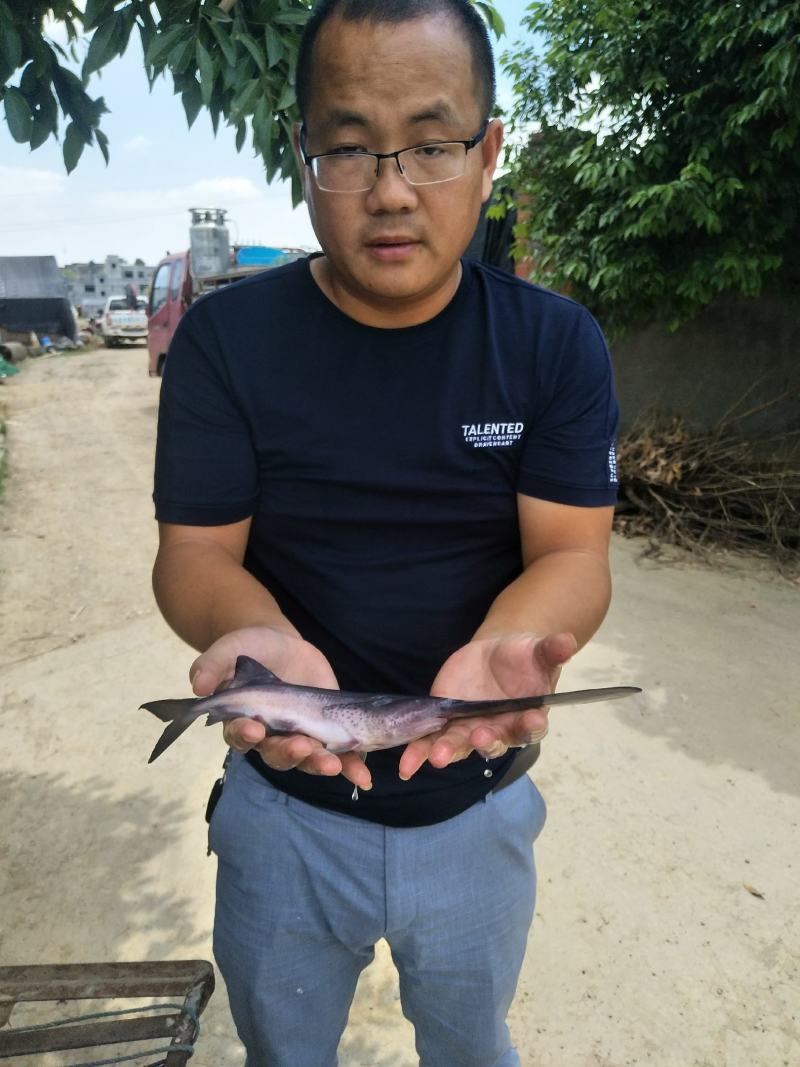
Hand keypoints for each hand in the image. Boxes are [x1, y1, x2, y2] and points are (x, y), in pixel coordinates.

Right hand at [190, 627, 371, 790]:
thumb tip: (197, 684)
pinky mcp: (326, 731)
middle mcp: (269, 736)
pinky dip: (350, 766)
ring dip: (319, 764)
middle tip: (302, 748)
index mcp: (241, 720)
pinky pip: (337, 754)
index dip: (246, 735)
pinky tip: (361, 776)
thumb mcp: (229, 648)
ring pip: (306, 759)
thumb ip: (212, 664)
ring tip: (333, 765)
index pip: (240, 735)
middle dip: (289, 753)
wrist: (281, 644)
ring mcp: (299, 735)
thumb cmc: (250, 647)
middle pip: (275, 754)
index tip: (255, 729)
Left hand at [397, 632, 576, 780]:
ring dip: (449, 751)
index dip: (531, 725)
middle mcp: (499, 730)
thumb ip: (551, 650)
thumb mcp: (538, 650)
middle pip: (493, 742)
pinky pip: (431, 742)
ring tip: (438, 757)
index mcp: (527, 716)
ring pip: (460, 745)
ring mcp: (470, 729)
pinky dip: (418, 753)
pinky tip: (407, 764)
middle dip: (486, 741)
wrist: (497, 654)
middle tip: (480, 737)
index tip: (532, 720)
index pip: (531, 726)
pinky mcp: (445, 724)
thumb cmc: (524, 657)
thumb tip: (567, 640)